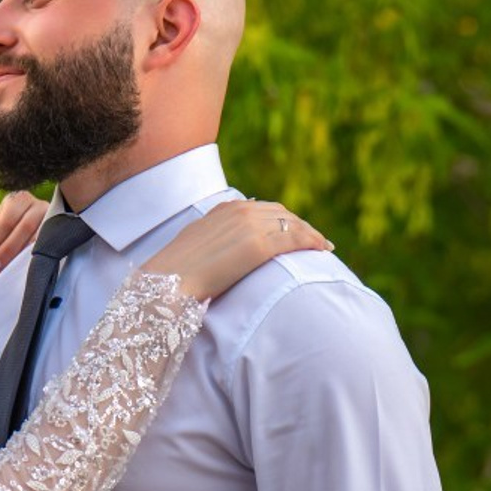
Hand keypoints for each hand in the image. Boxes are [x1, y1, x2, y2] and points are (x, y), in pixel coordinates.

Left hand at [0, 191, 47, 273]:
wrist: (36, 226)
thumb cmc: (11, 227)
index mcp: (19, 199)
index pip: (5, 223)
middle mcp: (39, 205)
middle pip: (24, 228)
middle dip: (6, 251)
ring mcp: (54, 216)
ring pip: (40, 237)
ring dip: (23, 256)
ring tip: (7, 271)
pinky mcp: (63, 230)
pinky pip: (51, 244)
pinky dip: (39, 256)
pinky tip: (28, 268)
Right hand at [143, 200, 331, 299]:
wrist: (168, 281)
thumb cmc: (176, 271)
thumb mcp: (195, 244)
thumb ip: (213, 238)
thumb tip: (222, 247)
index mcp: (224, 209)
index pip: (263, 208)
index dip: (283, 219)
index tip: (293, 230)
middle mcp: (240, 211)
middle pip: (281, 213)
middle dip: (300, 225)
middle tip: (314, 240)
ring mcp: (250, 226)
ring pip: (292, 224)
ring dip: (310, 233)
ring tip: (322, 246)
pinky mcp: (259, 246)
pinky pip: (295, 238)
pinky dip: (313, 241)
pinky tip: (323, 249)